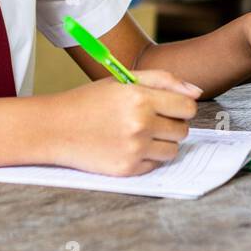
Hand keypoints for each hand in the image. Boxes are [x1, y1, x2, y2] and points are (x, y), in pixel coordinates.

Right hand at [51, 70, 200, 176]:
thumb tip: (196, 93)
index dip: (181, 107)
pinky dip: (147, 158)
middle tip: (149, 120)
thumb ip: (163, 80)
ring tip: (139, 134)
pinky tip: (127, 146)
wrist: (54, 128)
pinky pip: (155, 165)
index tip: (169, 107)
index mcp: (140, 97)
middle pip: (183, 130)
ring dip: (162, 143)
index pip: (188, 107)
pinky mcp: (127, 169)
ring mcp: (134, 149)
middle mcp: (140, 124)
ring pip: (172, 151)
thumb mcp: (123, 80)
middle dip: (171, 125)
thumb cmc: (90, 101)